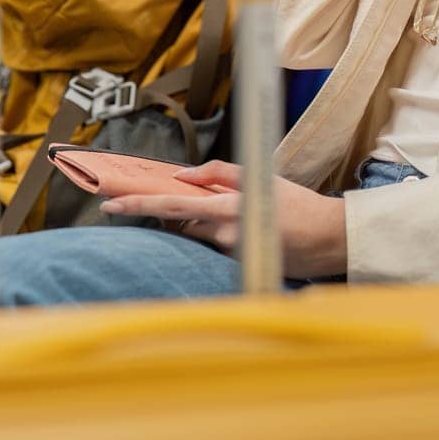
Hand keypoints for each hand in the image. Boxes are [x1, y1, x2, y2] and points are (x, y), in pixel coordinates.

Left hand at [99, 159, 347, 280]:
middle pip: (178, 223)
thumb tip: (182, 176)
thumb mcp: (260, 177)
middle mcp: (223, 234)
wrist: (328, 240)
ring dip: (196, 222)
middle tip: (139, 202)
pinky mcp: (236, 266)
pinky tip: (237, 226)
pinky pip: (212, 245)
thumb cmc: (297, 204)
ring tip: (225, 211)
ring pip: (196, 234)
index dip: (139, 206)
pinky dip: (213, 233)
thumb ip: (219, 173)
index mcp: (227, 207)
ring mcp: (228, 254)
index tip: (110, 205)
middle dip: (162, 213)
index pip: (173, 207)